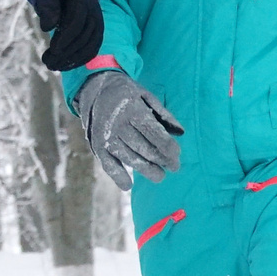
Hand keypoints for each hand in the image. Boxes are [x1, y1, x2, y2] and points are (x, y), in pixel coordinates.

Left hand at [33, 0, 103, 70]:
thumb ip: (47, 7)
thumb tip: (47, 27)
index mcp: (81, 0)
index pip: (76, 21)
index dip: (65, 37)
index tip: (53, 50)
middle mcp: (93, 12)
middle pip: (84, 36)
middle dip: (66, 53)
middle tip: (48, 63)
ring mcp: (98, 23)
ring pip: (90, 45)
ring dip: (73, 60)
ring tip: (54, 66)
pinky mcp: (97, 32)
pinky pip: (93, 48)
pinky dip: (80, 60)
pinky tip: (66, 65)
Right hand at [75, 69, 184, 191]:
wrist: (95, 90)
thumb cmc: (127, 95)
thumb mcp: (146, 96)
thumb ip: (163, 114)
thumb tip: (181, 132)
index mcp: (132, 110)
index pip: (153, 133)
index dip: (167, 146)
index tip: (177, 154)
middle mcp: (118, 125)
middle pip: (144, 148)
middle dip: (162, 159)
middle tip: (174, 166)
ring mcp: (106, 137)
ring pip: (130, 158)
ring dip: (147, 170)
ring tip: (160, 176)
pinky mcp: (97, 146)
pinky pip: (108, 164)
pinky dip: (117, 176)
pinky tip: (128, 185)